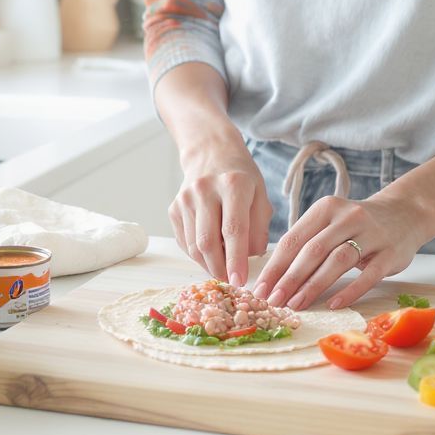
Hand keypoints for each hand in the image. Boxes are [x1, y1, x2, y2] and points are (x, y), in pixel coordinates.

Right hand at [169, 141, 271, 285]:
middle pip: (207, 241)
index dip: (236, 259)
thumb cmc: (241, 178)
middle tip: (230, 281)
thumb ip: (259, 228)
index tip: (239, 281)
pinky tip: (210, 251)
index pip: (233, 229)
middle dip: (219, 268)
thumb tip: (250, 258)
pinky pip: (184, 241)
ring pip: (193, 245)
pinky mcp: (174, 208)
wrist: (211, 154)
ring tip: (222, 266)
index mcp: (233, 185)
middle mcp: (204, 190)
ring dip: (208, 263)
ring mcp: (185, 199)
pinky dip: (197, 253)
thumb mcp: (261, 196)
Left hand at [254, 191, 426, 310]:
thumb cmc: (356, 225)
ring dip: (314, 286)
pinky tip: (333, 304)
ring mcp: (371, 234)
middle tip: (274, 301)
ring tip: (296, 305)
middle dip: (289, 278)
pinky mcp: (390, 252)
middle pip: (313, 250)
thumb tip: (274, 276)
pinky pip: (368, 274)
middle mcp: (348, 217)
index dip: (275, 266)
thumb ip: (306, 242)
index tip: (260, 288)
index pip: (294, 239)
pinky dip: (349, 290)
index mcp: (325, 208)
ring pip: (337, 261)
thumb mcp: (330, 223)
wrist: (405, 214)